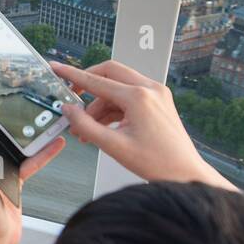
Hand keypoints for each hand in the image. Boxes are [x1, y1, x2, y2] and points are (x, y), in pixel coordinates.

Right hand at [52, 60, 233, 188]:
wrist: (185, 174)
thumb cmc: (157, 163)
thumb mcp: (114, 146)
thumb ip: (86, 126)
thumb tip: (68, 110)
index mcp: (139, 97)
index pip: (97, 80)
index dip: (73, 75)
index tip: (57, 69)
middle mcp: (150, 89)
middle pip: (109, 72)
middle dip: (88, 83)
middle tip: (72, 95)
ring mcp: (157, 94)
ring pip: (118, 86)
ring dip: (100, 102)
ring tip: (87, 128)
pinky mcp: (159, 101)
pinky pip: (129, 96)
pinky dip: (113, 108)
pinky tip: (103, 127)